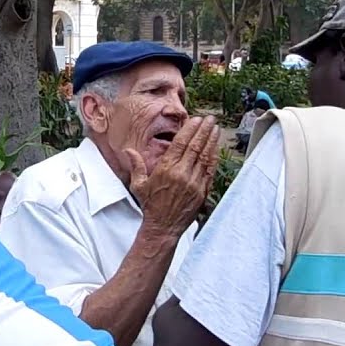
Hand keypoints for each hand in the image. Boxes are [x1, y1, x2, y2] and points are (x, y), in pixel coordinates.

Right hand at [125, 116, 220, 238]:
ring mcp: (194, 182)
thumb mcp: (138, 184)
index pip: (181, 143)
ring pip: (205, 156)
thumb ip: (136, 165)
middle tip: (209, 119)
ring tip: (216, 128)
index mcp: (166, 169)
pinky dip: (214, 157)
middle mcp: (181, 174)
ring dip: (211, 140)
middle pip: (195, 146)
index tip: (196, 120)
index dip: (190, 129)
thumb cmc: (150, 205)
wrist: (163, 226)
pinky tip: (216, 148)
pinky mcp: (202, 191)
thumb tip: (128, 150)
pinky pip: (210, 170)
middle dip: (204, 130)